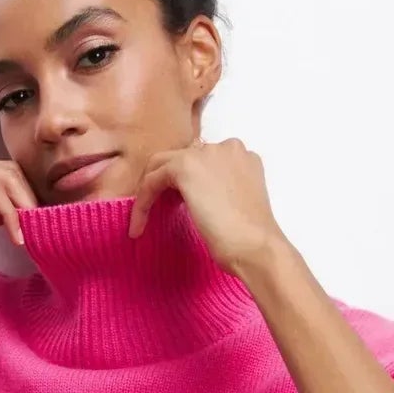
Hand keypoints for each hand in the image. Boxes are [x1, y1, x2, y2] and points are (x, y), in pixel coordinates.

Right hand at [0, 144, 38, 274]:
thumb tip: (15, 216)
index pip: (3, 177)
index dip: (25, 201)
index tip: (40, 229)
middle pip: (9, 172)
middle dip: (30, 202)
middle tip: (45, 231)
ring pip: (3, 177)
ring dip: (23, 207)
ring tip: (32, 235)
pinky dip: (7, 209)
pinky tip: (15, 231)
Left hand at [126, 137, 288, 278]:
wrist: (255, 246)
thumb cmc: (250, 239)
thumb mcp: (236, 205)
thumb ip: (219, 191)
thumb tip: (198, 197)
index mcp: (241, 156)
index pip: (202, 159)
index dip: (185, 182)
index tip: (175, 206)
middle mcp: (225, 147)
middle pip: (181, 156)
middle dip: (164, 181)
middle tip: (154, 209)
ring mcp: (205, 153)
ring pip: (162, 165)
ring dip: (149, 192)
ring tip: (142, 220)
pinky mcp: (185, 167)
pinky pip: (151, 181)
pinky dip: (142, 203)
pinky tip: (138, 227)